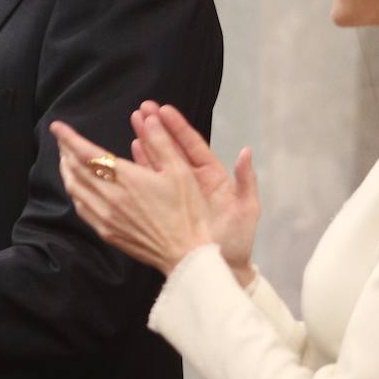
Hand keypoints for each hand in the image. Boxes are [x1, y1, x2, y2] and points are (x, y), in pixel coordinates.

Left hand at [51, 119, 212, 273]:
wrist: (185, 253)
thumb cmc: (186, 211)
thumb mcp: (181, 171)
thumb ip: (161, 142)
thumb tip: (148, 118)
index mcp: (127, 179)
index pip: (87, 153)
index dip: (69, 138)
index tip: (57, 127)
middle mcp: (110, 197)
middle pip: (75, 169)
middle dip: (65, 150)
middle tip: (62, 139)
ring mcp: (106, 216)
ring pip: (74, 189)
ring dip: (66, 170)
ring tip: (66, 158)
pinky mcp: (107, 232)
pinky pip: (81, 208)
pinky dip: (75, 191)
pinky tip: (78, 186)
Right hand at [130, 102, 259, 283]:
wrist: (220, 270)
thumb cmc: (237, 241)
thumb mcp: (246, 210)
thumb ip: (246, 181)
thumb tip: (246, 152)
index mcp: (213, 176)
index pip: (193, 145)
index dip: (178, 127)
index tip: (163, 109)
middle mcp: (193, 180)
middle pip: (173, 148)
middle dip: (158, 127)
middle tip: (142, 109)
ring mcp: (178, 193)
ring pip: (160, 161)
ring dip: (147, 141)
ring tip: (134, 122)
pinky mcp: (166, 205)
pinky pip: (152, 181)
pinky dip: (142, 165)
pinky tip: (132, 151)